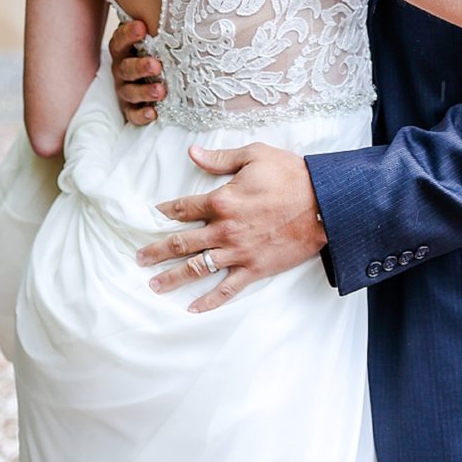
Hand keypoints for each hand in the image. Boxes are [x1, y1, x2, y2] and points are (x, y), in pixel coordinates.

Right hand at [108, 19, 165, 125]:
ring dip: (144, 92)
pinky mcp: (130, 109)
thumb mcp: (157, 37)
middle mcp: (121, 69)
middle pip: (125, 68)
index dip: (129, 34)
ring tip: (161, 91)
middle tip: (156, 65)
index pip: (120, 40)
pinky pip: (132, 114)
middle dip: (140, 67)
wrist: (152, 77)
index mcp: (125, 49)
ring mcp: (125, 89)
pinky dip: (142, 115)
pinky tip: (154, 114)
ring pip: (129, 92)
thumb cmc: (157, 51)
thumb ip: (161, 23)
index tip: (142, 26)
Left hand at [136, 142, 326, 313]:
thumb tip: (192, 153)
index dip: (166, 210)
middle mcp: (224, 229)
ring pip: (197, 268)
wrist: (323, 205)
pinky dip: (209, 301)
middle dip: (157, 251)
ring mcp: (238, 252)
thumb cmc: (290, 175)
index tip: (153, 214)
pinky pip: (226, 288)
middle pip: (181, 242)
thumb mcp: (254, 155)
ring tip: (154, 285)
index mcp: (222, 199)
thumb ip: (220, 158)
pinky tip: (193, 308)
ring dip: (173, 277)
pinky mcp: (254, 268)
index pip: (184, 208)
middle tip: (139, 258)